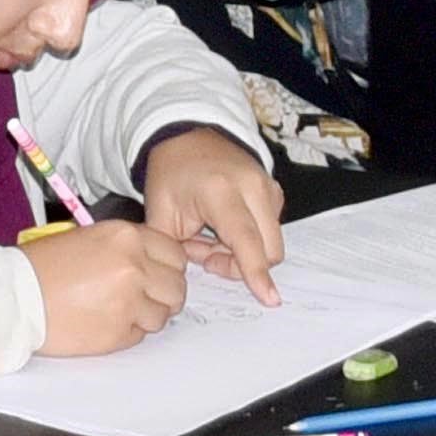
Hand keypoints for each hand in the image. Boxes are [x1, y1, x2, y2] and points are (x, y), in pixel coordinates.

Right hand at [23, 219, 192, 354]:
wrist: (13, 297)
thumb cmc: (41, 267)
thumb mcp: (87, 238)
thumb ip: (125, 248)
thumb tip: (154, 265)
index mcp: (126, 236)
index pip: (175, 254)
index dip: (168, 268)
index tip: (158, 275)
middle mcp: (134, 266)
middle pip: (176, 287)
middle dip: (163, 295)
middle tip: (142, 298)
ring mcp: (129, 301)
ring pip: (162, 315)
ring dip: (146, 316)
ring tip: (116, 311)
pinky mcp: (119, 332)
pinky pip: (140, 335)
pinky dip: (127, 332)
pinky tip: (103, 322)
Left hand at [140, 126, 287, 302]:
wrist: (187, 137)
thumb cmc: (171, 174)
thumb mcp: (161, 214)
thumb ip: (176, 252)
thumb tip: (194, 280)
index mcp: (221, 191)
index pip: (246, 239)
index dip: (256, 272)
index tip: (269, 298)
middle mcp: (252, 187)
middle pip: (267, 249)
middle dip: (238, 264)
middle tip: (203, 252)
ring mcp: (268, 187)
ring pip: (270, 243)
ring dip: (242, 253)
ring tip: (209, 237)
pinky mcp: (274, 191)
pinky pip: (270, 231)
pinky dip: (249, 239)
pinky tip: (222, 228)